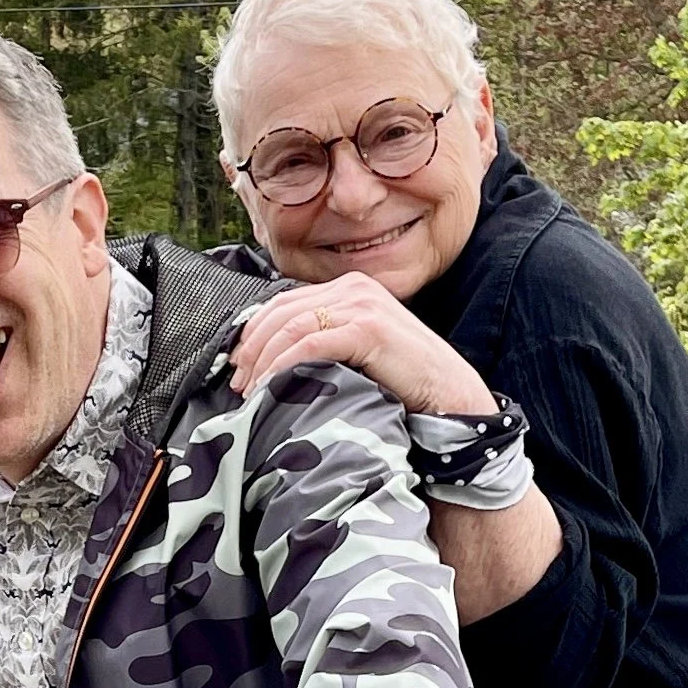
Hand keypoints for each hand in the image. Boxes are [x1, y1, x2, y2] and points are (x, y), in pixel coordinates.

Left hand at [229, 275, 496, 419]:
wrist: (451, 399)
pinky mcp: (368, 328)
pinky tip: (271, 386)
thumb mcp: (357, 356)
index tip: (236, 366)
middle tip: (236, 382)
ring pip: (290, 326)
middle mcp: (354, 288)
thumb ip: (325, 346)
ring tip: (249, 391)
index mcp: (350, 290)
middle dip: (251, 348)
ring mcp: (362, 305)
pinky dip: (283, 364)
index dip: (253, 334)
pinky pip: (310, 342)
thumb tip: (276, 365)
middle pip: (281, 311)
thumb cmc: (404, 385)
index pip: (285, 303)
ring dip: (262, 360)